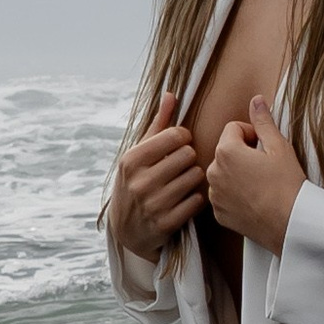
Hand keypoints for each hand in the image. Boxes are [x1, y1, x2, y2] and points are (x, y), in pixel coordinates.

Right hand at [111, 114, 205, 265]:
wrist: (126, 229)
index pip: (176, 135)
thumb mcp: (138, 153)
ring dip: (194, 178)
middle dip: (188, 158)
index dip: (183, 138)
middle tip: (181, 165)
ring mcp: (153, 204)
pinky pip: (197, 201)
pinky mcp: (166, 224)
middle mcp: (140, 181)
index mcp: (131, 159)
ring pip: (196, 177)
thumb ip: (158, 124)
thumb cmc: (135, 182)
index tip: (178, 145)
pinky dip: (195, 198)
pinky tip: (185, 199)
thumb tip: (171, 94)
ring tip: (183, 181)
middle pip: (189, 155)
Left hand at [206, 97, 306, 254]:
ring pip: (223, 173)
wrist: (290, 224)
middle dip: (243, 154)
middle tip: (265, 166)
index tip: (266, 148)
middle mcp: (213, 172)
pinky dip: (235, 195)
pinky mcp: (218, 213)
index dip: (252, 134)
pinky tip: (255, 199)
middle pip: (226, 151)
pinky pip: (223, 195)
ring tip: (261, 184)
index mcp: (226, 151)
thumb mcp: (279, 147)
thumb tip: (256, 100)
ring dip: (237, 174)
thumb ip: (263, 121)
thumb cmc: (287, 186)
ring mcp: (214, 195)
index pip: (233, 128)